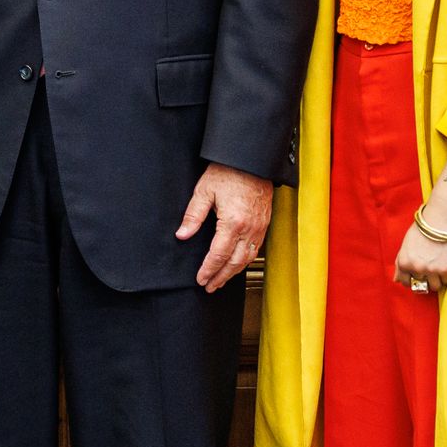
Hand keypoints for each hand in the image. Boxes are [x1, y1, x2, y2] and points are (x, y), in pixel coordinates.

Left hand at [181, 163, 273, 292]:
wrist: (251, 160)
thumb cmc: (228, 172)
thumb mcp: (204, 191)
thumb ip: (193, 216)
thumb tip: (182, 235)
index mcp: (232, 222)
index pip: (218, 255)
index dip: (208, 270)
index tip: (200, 279)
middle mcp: (249, 228)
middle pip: (234, 262)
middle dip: (221, 277)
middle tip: (209, 286)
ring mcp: (259, 227)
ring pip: (247, 258)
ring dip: (234, 272)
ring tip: (221, 280)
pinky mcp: (264, 223)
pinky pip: (256, 248)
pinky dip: (245, 260)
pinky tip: (237, 263)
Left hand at [393, 187, 446, 296]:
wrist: (441, 219)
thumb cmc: (423, 229)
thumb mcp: (406, 245)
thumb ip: (400, 263)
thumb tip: (396, 280)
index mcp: (404, 262)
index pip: (405, 282)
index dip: (411, 279)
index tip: (417, 275)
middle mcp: (416, 268)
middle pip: (420, 285)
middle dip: (424, 278)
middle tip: (429, 268)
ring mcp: (431, 270)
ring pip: (433, 286)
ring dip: (436, 280)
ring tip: (438, 267)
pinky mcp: (446, 270)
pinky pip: (446, 281)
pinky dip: (446, 275)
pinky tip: (446, 263)